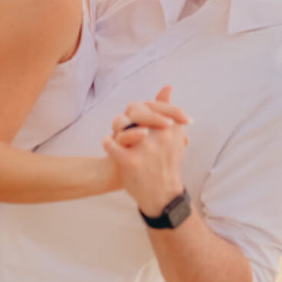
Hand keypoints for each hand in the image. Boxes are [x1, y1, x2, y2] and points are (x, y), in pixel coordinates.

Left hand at [102, 87, 188, 214]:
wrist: (162, 195)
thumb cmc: (166, 162)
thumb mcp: (173, 135)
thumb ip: (168, 110)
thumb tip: (167, 86)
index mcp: (171, 127)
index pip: (151, 105)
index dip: (142, 111)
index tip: (141, 119)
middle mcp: (160, 134)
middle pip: (134, 111)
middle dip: (128, 117)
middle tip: (126, 124)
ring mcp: (145, 148)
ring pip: (121, 124)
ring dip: (117, 128)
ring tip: (116, 133)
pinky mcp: (130, 161)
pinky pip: (111, 145)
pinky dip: (108, 143)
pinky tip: (108, 143)